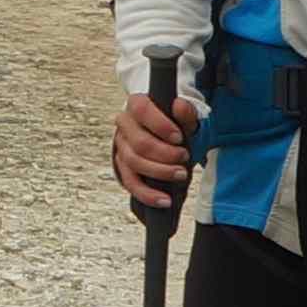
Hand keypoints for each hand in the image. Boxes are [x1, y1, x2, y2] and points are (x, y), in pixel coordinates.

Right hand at [110, 91, 191, 209]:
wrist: (168, 138)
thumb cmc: (175, 126)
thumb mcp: (184, 117)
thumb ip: (185, 111)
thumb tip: (179, 105)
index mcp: (137, 105)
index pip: (141, 110)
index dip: (160, 125)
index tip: (179, 138)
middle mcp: (125, 125)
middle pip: (139, 142)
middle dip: (165, 154)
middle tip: (184, 157)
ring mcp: (122, 147)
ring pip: (134, 162)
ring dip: (160, 172)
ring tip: (181, 174)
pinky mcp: (123, 168)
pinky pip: (131, 183)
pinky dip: (148, 194)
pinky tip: (164, 200)